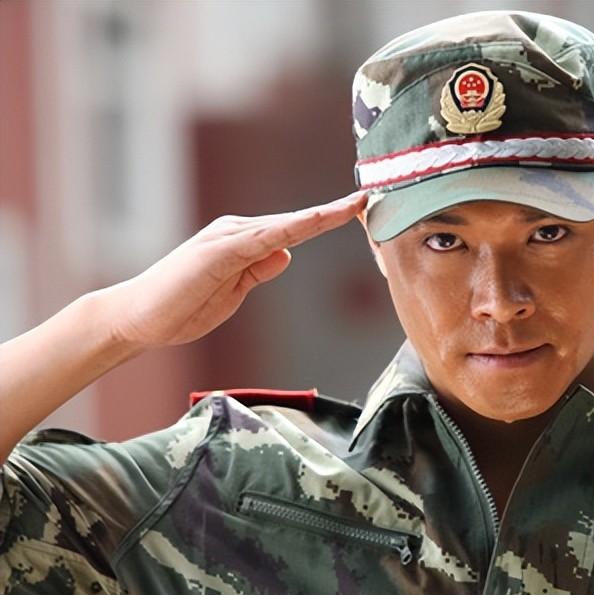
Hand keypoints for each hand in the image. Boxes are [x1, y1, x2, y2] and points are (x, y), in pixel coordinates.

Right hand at [104, 191, 367, 349]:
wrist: (140, 318)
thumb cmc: (184, 305)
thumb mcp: (235, 291)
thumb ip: (259, 270)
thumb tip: (286, 254)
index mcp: (246, 242)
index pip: (296, 229)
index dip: (329, 217)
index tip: (362, 207)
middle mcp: (239, 232)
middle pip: (297, 221)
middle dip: (335, 211)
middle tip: (372, 196)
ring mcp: (228, 238)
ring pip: (285, 224)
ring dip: (320, 215)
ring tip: (355, 204)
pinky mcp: (217, 251)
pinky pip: (261, 238)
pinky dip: (289, 229)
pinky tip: (312, 223)